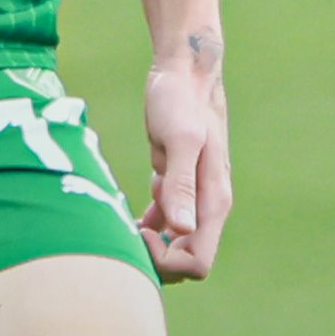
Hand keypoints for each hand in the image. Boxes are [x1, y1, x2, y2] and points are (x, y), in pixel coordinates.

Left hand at [139, 33, 230, 282]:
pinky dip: (146, 228)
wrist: (184, 73)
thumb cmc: (180, 102)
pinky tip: (125, 216)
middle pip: (186, 262)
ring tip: (120, 225)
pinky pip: (164, 224)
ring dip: (148, 246)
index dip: (168, 260)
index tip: (141, 233)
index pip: (199, 262)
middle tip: (124, 232)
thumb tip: (180, 231)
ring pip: (174, 246)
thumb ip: (182, 185)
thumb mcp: (179, 139)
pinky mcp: (175, 187)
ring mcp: (192, 198)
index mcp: (214, 201)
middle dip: (156, 260)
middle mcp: (207, 206)